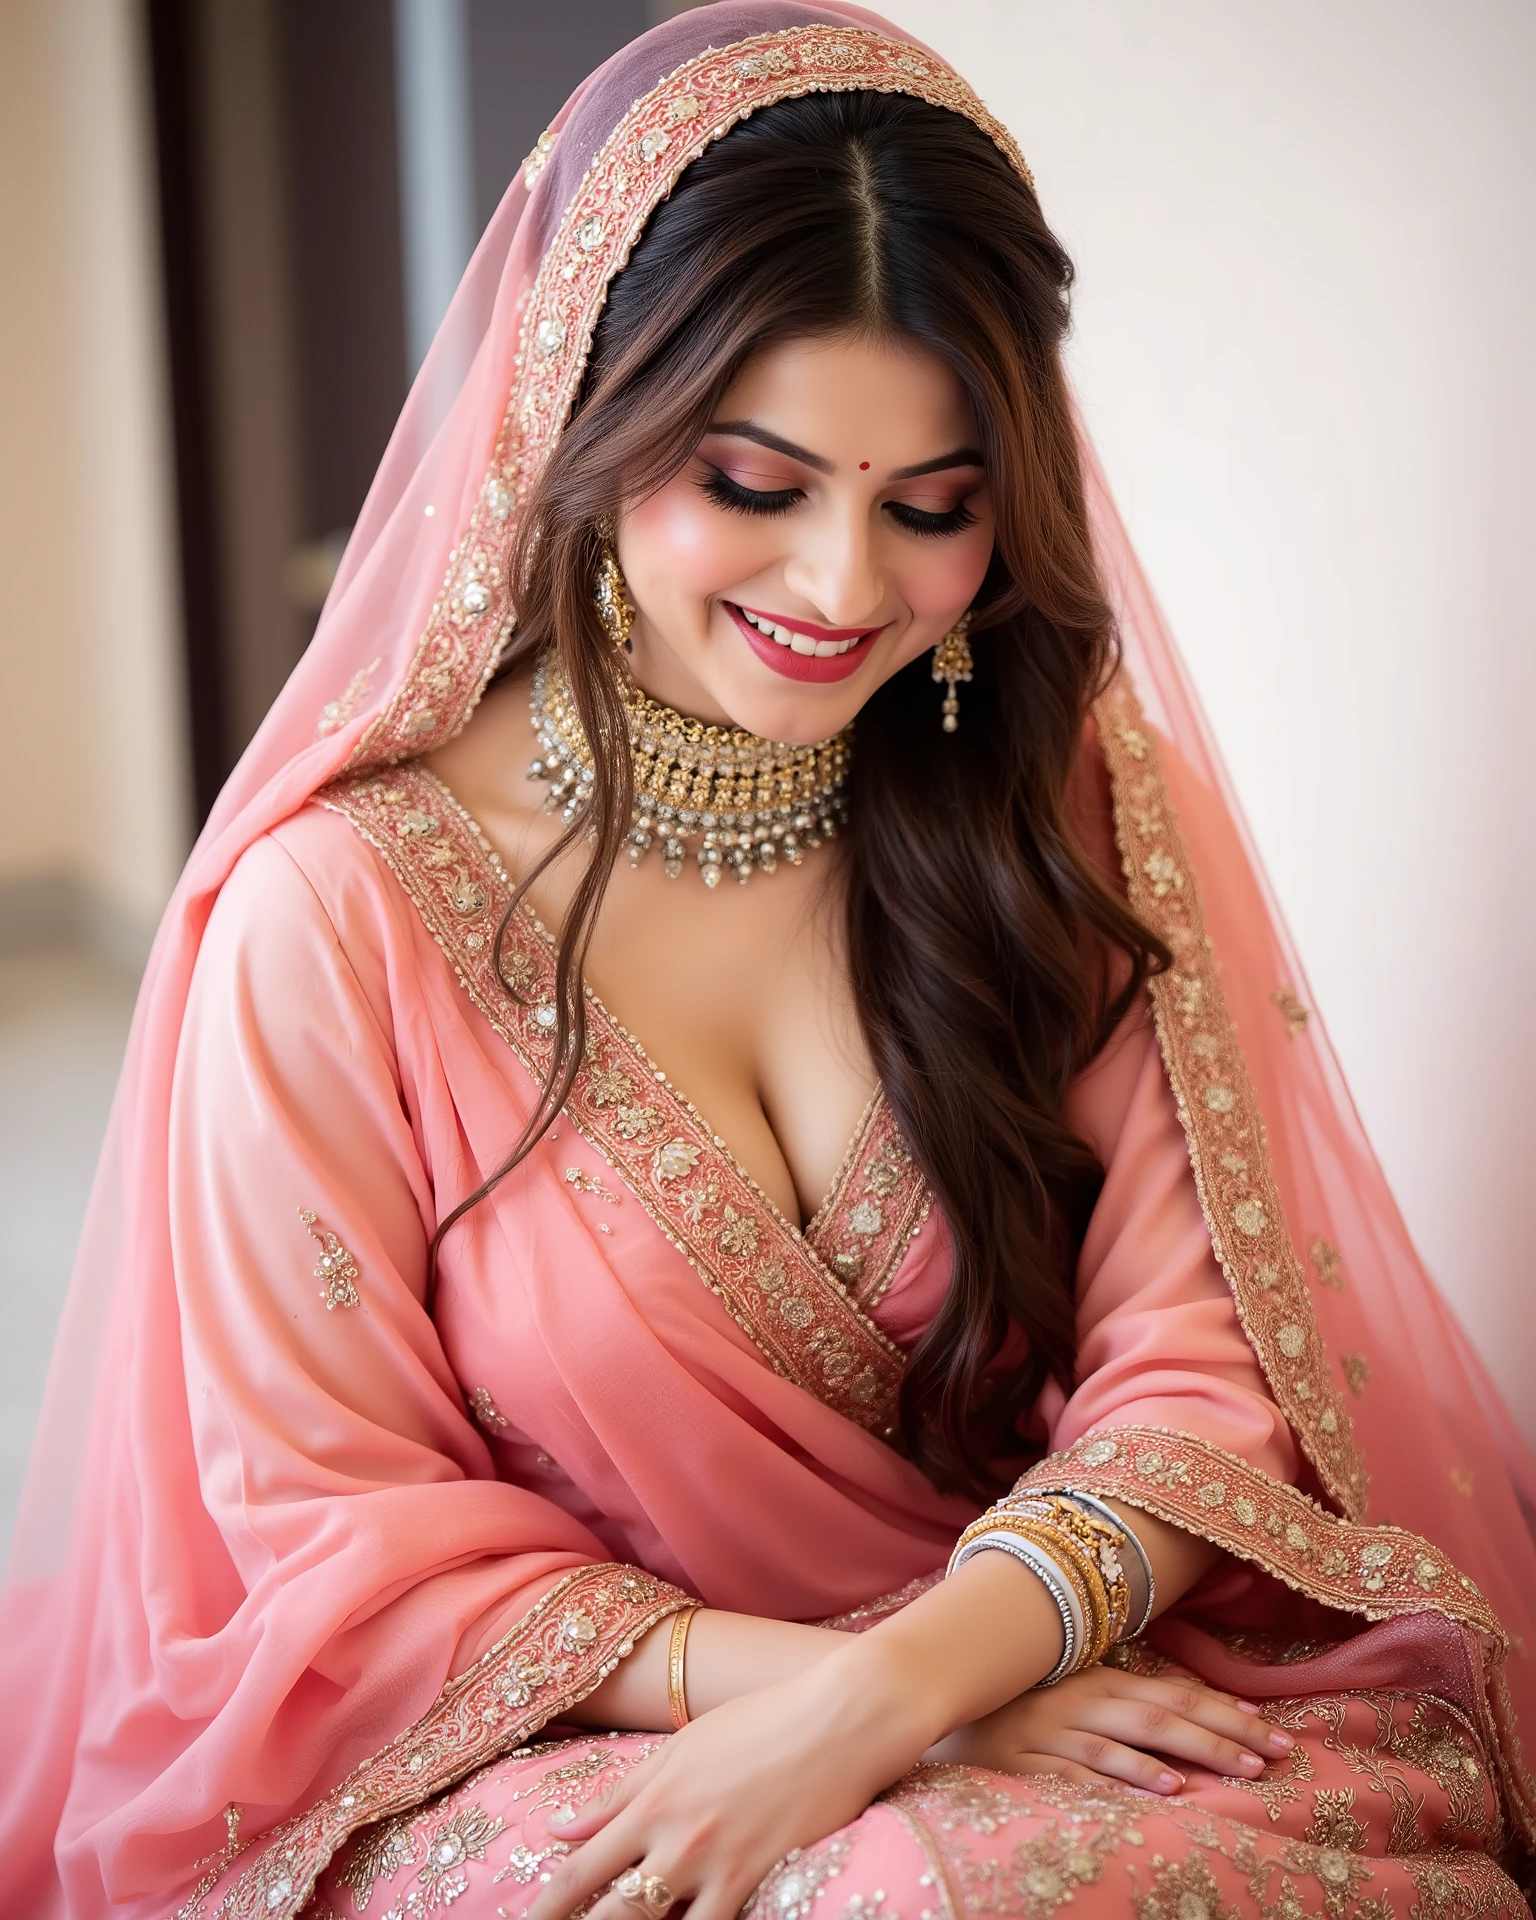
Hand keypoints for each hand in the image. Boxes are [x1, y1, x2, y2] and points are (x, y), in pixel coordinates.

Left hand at [525, 1657, 927, 1919]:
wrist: (838, 1717)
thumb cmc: (762, 1720)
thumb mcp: (682, 1747)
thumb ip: (619, 1792)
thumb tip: (559, 1828)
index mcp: (649, 1800)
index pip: (580, 1868)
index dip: (546, 1908)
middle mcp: (672, 1837)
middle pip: (606, 1911)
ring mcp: (713, 1863)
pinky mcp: (755, 1879)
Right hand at [924, 1665, 1293, 1794]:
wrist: (927, 1702)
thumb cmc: (1006, 1704)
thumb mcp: (1062, 1694)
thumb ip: (1111, 1702)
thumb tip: (1176, 1717)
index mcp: (1093, 1678)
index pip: (1171, 1692)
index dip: (1222, 1709)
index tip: (1271, 1728)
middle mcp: (1080, 1697)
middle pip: (1165, 1713)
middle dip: (1225, 1733)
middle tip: (1278, 1754)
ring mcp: (1053, 1727)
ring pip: (1135, 1737)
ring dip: (1191, 1753)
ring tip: (1241, 1771)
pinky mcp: (1028, 1759)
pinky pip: (1086, 1768)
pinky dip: (1129, 1776)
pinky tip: (1166, 1789)